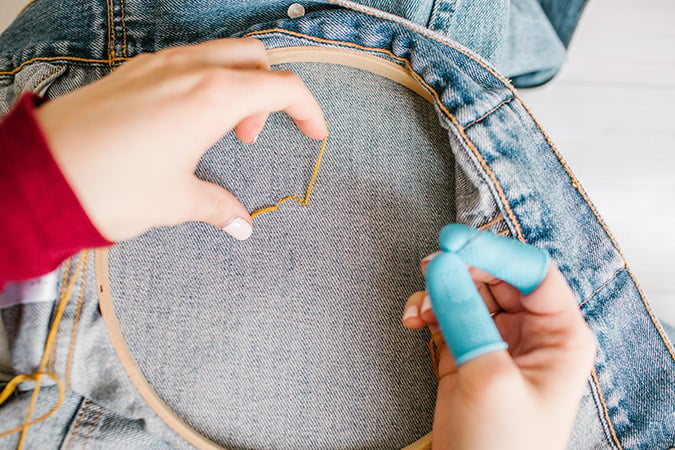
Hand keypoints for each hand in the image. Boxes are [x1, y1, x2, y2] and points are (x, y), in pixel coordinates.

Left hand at [35, 38, 326, 241]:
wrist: (39, 175)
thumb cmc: (112, 186)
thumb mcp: (176, 201)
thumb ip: (218, 207)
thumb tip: (241, 224)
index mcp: (214, 96)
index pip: (282, 88)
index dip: (308, 110)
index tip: (314, 133)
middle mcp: (190, 69)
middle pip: (255, 59)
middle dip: (269, 92)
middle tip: (250, 137)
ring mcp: (158, 64)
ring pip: (219, 54)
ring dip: (235, 84)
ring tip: (217, 130)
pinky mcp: (132, 71)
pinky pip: (184, 61)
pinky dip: (202, 81)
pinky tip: (184, 119)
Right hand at [403, 256, 595, 449]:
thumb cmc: (503, 444)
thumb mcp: (489, 377)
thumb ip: (465, 315)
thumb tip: (443, 265)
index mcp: (561, 335)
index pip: (533, 272)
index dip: (494, 251)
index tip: (454, 241)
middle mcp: (532, 331)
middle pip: (496, 276)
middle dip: (462, 269)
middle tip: (430, 267)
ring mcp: (497, 339)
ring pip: (468, 291)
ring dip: (440, 291)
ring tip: (419, 308)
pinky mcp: (467, 349)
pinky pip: (448, 312)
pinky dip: (428, 309)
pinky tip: (414, 319)